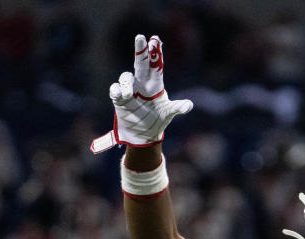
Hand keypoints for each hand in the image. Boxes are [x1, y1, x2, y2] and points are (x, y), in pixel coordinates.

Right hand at [90, 34, 192, 153]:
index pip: (156, 65)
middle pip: (140, 64)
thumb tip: (189, 105)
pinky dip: (116, 90)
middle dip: (140, 50)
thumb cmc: (157, 120)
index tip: (155, 40)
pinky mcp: (119, 99)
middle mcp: (142, 83)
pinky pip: (115, 90)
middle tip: (140, 37)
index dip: (156, 53)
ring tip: (128, 94)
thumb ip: (177, 107)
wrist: (143, 135)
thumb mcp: (168, 113)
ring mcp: (130, 90)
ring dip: (126, 82)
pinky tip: (119, 95)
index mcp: (155, 84)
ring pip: (126, 77)